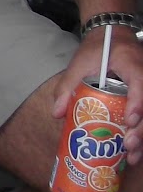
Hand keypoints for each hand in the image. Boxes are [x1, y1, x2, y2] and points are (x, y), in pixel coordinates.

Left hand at [52, 28, 142, 165]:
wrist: (112, 34)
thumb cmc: (97, 49)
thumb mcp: (79, 63)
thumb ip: (66, 86)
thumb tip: (57, 114)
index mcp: (132, 64)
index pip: (140, 85)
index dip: (138, 104)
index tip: (129, 122)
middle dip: (142, 130)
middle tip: (129, 146)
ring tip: (132, 157)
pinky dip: (141, 131)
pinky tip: (134, 149)